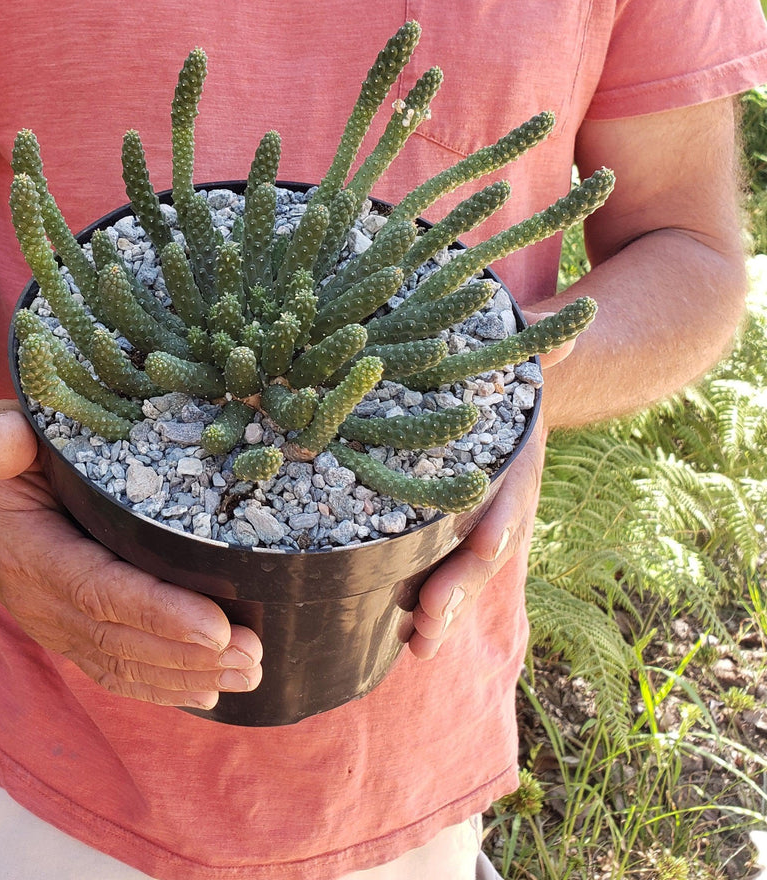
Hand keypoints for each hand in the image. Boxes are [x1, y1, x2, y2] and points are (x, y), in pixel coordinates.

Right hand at [0, 400, 262, 708]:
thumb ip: (0, 437)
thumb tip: (6, 438)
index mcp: (28, 553)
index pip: (98, 590)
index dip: (158, 612)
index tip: (217, 628)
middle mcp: (39, 602)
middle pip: (120, 640)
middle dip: (190, 655)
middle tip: (252, 657)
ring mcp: (53, 626)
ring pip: (123, 665)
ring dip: (188, 677)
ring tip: (248, 676)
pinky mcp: (68, 634)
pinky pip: (115, 670)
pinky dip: (163, 686)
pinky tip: (210, 692)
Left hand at [408, 311, 570, 660]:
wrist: (501, 411)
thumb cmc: (498, 386)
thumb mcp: (513, 364)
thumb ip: (537, 346)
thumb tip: (565, 329)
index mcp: (512, 463)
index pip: (510, 495)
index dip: (500, 518)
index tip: (487, 543)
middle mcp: (499, 504)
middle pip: (482, 550)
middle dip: (459, 584)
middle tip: (429, 619)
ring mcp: (476, 528)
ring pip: (461, 575)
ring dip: (443, 610)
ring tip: (418, 643)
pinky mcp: (446, 539)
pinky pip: (439, 574)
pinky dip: (429, 608)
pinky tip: (408, 640)